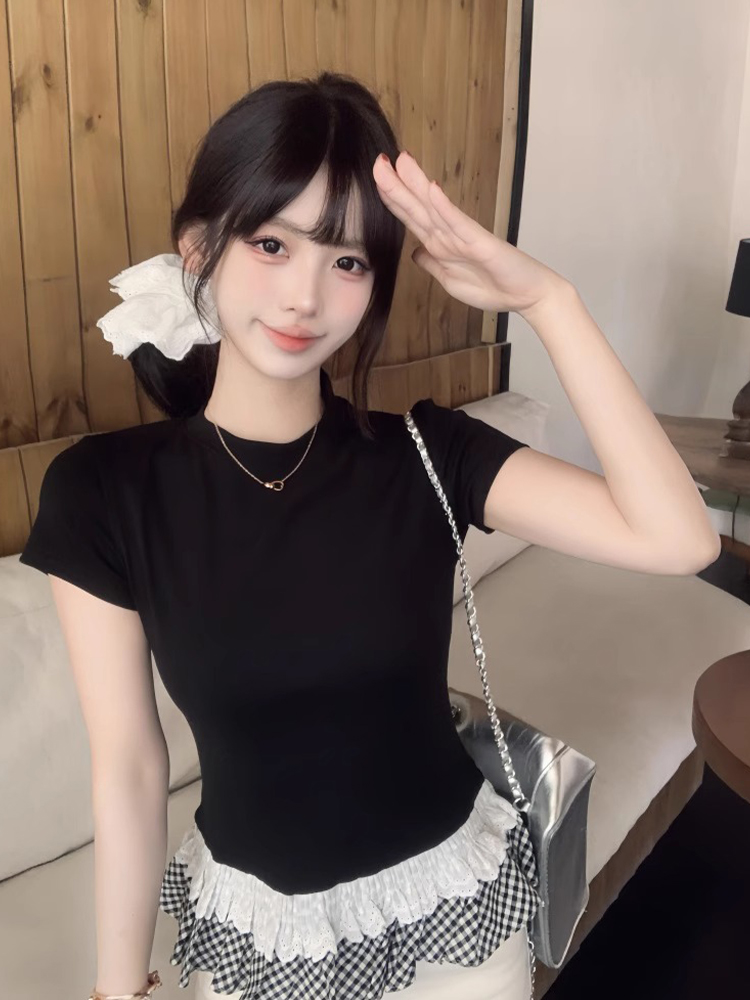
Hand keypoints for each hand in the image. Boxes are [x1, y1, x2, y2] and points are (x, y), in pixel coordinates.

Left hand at [373, 150, 569, 317]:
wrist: (528, 295)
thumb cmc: (495, 287)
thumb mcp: (451, 281)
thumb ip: (432, 264)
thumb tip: (415, 252)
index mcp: (440, 246)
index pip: (411, 217)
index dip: (393, 198)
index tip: (377, 178)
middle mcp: (448, 237)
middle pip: (417, 207)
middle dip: (396, 185)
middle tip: (379, 160)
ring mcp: (463, 237)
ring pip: (433, 208)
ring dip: (416, 185)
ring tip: (401, 161)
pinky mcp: (480, 242)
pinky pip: (457, 223)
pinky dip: (443, 206)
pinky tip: (431, 189)